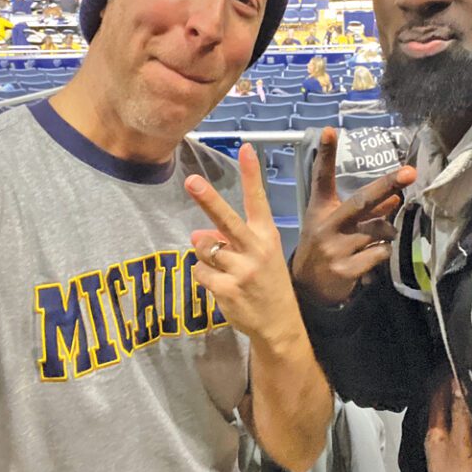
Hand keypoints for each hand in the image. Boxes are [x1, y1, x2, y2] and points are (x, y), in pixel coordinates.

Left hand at [184, 143, 304, 349]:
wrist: (279, 324)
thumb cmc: (267, 282)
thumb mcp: (258, 255)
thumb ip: (230, 239)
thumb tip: (197, 234)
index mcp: (267, 235)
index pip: (257, 199)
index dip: (251, 174)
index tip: (246, 147)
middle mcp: (255, 249)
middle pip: (226, 220)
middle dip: (207, 199)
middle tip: (191, 181)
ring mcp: (241, 270)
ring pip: (203, 248)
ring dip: (205, 254)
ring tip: (223, 268)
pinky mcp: (226, 289)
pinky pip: (199, 272)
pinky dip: (204, 275)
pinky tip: (221, 285)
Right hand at [291, 127, 415, 305]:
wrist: (308, 286)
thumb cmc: (326, 244)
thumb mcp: (337, 223)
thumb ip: (366, 210)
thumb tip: (397, 196)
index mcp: (321, 209)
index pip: (322, 177)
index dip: (325, 154)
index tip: (330, 130)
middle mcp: (327, 225)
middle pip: (362, 200)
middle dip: (387, 185)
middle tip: (409, 172)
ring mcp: (335, 248)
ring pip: (380, 231)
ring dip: (386, 233)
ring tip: (373, 240)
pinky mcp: (345, 269)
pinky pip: (380, 253)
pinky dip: (382, 253)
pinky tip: (369, 259)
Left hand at [426, 377, 471, 471]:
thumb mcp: (461, 441)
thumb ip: (460, 413)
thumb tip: (458, 384)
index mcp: (434, 434)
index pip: (437, 398)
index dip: (445, 381)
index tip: (456, 366)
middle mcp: (440, 442)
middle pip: (449, 410)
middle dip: (460, 395)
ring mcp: (452, 453)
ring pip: (460, 424)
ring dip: (469, 411)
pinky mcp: (464, 463)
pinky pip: (469, 438)